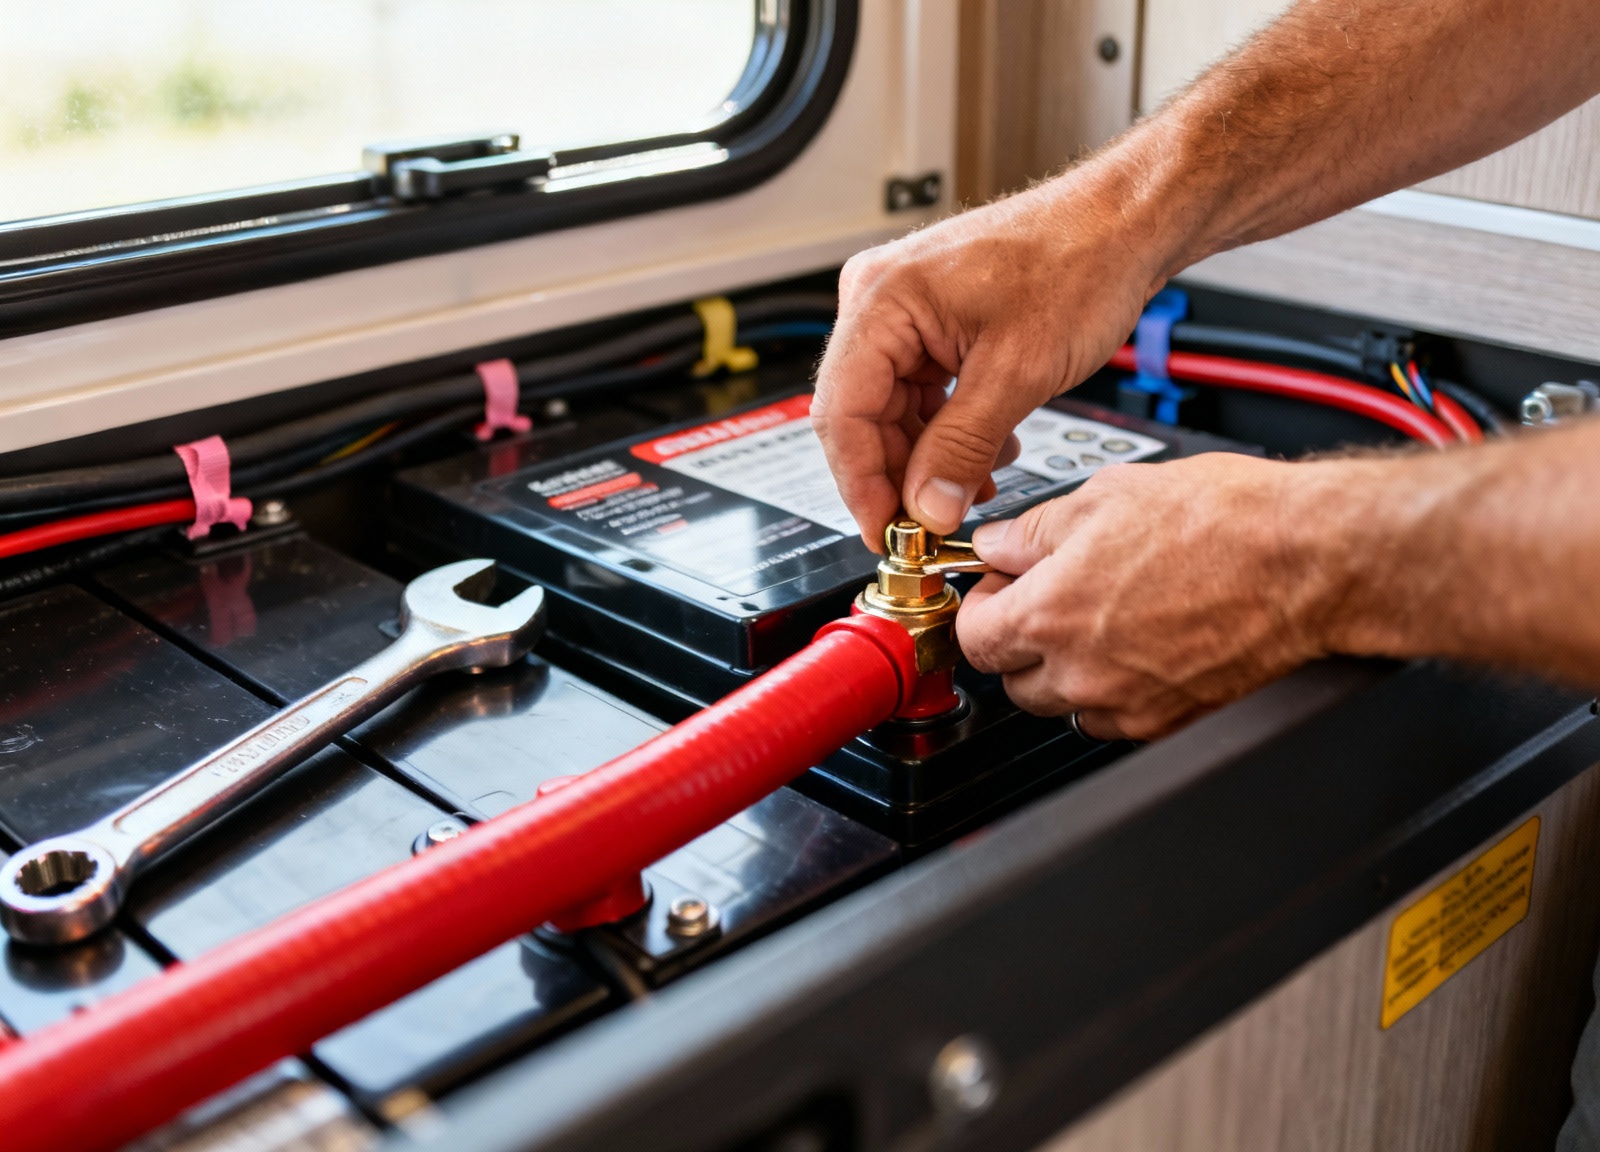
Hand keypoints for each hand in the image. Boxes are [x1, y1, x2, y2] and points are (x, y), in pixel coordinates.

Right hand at [811, 167, 1176, 546]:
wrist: (1125, 224)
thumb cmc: (1080, 260)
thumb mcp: (1016, 372)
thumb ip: (961, 448)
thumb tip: (926, 508)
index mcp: (883, 299)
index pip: (842, 413)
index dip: (861, 483)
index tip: (885, 530)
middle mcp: (881, 299)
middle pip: (862, 415)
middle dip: (900, 475)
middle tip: (931, 523)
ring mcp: (906, 310)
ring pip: (895, 410)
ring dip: (930, 458)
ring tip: (975, 486)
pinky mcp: (934, 323)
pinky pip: (923, 393)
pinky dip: (949, 431)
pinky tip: (987, 452)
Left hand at [956, 453, 1340, 739]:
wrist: (1307, 559)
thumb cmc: (1222, 521)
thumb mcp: (1105, 496)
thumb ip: (1033, 530)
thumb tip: (998, 545)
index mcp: (1050, 614)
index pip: (973, 637)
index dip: (981, 607)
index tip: (999, 588)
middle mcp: (1081, 671)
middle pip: (1011, 680)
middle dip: (1018, 640)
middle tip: (1047, 598)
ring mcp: (1126, 703)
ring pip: (1060, 705)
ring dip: (1061, 670)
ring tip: (1098, 618)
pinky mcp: (1169, 720)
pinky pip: (1112, 719)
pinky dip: (1109, 691)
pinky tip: (1134, 645)